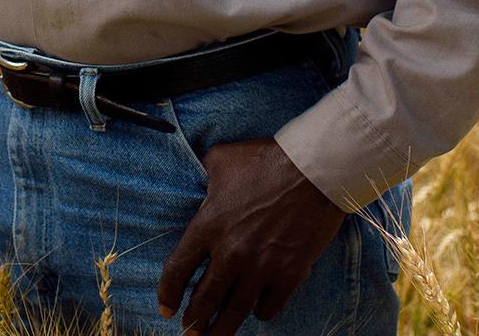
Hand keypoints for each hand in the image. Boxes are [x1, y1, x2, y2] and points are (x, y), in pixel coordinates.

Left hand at [156, 137, 345, 333]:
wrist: (313, 170)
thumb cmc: (266, 160)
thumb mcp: (222, 160)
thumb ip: (205, 175)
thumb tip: (201, 180)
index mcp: (209, 225)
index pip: (178, 269)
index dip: (168, 293)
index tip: (165, 308)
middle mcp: (231, 252)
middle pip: (205, 299)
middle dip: (193, 321)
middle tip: (187, 332)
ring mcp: (262, 266)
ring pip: (236, 310)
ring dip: (222, 329)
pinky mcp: (290, 274)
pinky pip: (269, 306)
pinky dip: (260, 313)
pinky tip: (256, 312)